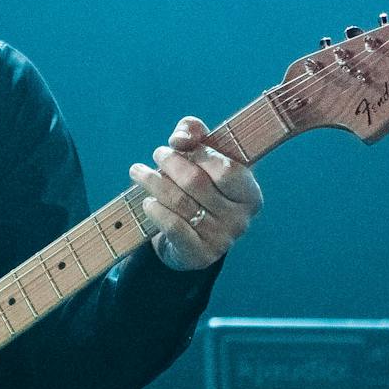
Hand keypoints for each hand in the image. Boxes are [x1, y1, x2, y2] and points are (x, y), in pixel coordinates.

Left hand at [130, 116, 262, 271]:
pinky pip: (173, 226)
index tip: (179, 145)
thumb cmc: (198, 187)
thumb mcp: (200, 155)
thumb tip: (180, 139)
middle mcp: (240, 219)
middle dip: (171, 163)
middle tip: (157, 153)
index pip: (226, 169)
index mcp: (249, 193)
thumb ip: (193, 133)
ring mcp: (221, 239)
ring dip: (154, 182)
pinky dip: (156, 210)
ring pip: (180, 202)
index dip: (200, 154)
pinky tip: (147, 201)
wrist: (187, 238)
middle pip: (197, 183)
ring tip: (138, 172)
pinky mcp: (200, 255)